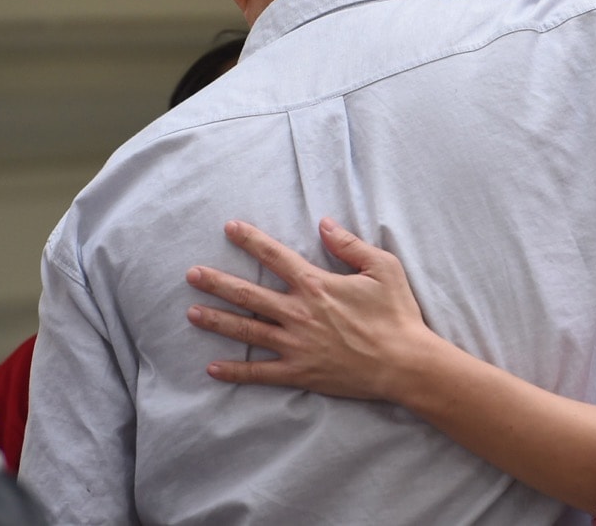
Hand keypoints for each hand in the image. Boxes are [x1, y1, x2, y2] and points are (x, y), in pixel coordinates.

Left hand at [186, 218, 433, 401]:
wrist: (404, 363)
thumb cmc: (397, 314)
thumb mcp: (383, 268)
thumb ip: (350, 245)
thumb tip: (324, 224)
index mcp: (316, 285)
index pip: (275, 256)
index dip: (250, 240)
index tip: (229, 228)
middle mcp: (298, 313)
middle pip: (248, 294)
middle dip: (216, 282)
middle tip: (191, 275)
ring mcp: (295, 345)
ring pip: (246, 331)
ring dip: (217, 321)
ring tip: (191, 313)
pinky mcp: (299, 372)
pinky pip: (259, 373)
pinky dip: (235, 371)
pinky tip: (212, 368)